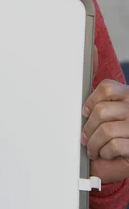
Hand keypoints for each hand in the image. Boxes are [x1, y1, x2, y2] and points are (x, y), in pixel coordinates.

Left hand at [82, 45, 128, 183]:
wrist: (124, 158)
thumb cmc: (117, 129)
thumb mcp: (110, 105)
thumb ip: (102, 86)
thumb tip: (93, 50)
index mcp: (128, 94)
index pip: (106, 88)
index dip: (90, 102)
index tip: (85, 112)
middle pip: (101, 111)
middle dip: (88, 128)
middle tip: (85, 137)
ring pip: (105, 130)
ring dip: (93, 143)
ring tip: (92, 148)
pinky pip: (113, 146)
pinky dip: (104, 152)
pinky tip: (105, 153)